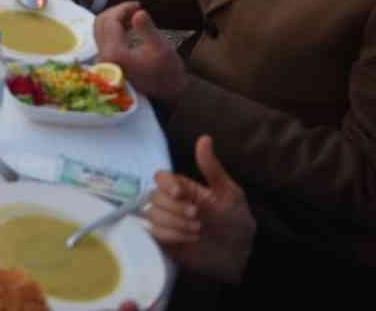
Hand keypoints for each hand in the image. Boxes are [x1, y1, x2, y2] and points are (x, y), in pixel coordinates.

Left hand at [95, 2, 187, 101]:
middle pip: (100, 23)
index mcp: (115, 53)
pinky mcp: (106, 63)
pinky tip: (128, 26)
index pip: (110, 21)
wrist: (167, 97)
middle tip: (135, 8)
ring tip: (133, 15)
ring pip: (99, 29)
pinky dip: (113, 28)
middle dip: (117, 11)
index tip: (139, 4)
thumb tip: (138, 12)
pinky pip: (103, 38)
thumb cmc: (167, 73)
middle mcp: (103, 57)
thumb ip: (147, 29)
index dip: (123, 8)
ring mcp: (103, 61)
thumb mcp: (161, 48)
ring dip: (114, 19)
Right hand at [150, 135, 255, 284]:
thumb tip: (204, 137)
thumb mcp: (229, 192)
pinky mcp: (164, 242)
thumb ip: (212, 168)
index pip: (160, 178)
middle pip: (154, 197)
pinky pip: (154, 234)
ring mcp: (166, 223)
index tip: (180, 193)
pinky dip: (171, 236)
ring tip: (197, 231)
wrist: (240, 255)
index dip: (166, 184)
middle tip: (198, 217)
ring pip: (153, 215)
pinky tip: (189, 239)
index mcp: (183, 189)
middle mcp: (171, 204)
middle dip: (175, 208)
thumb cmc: (236, 221)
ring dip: (175, 223)